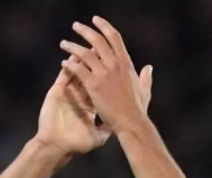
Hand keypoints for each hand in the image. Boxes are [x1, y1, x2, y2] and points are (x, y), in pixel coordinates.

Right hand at [33, 55, 110, 160]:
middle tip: (105, 50)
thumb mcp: (98, 137)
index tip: (118, 66)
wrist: (56, 147)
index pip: (102, 85)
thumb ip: (109, 129)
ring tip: (90, 46)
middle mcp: (80, 96)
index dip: (109, 75)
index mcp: (90, 105)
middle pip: (91, 75)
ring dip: (83, 59)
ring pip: (77, 72)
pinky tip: (73, 56)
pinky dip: (69, 65)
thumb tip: (122, 124)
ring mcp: (68, 94)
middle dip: (98, 62)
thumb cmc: (76, 144)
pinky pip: (64, 75)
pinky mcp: (57, 93)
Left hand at [59, 16, 152, 134]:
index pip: (114, 38)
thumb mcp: (144, 90)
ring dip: (72, 46)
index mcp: (126, 63)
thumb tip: (148, 68)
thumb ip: (145, 77)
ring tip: (63, 43)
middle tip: (76, 26)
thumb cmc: (138, 110)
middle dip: (85, 30)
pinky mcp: (94, 85)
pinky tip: (63, 63)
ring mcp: (104, 74)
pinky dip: (70, 64)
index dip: (104, 26)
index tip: (96, 20)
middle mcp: (115, 65)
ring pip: (84, 53)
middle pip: (97, 40)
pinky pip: (78, 69)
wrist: (131, 122)